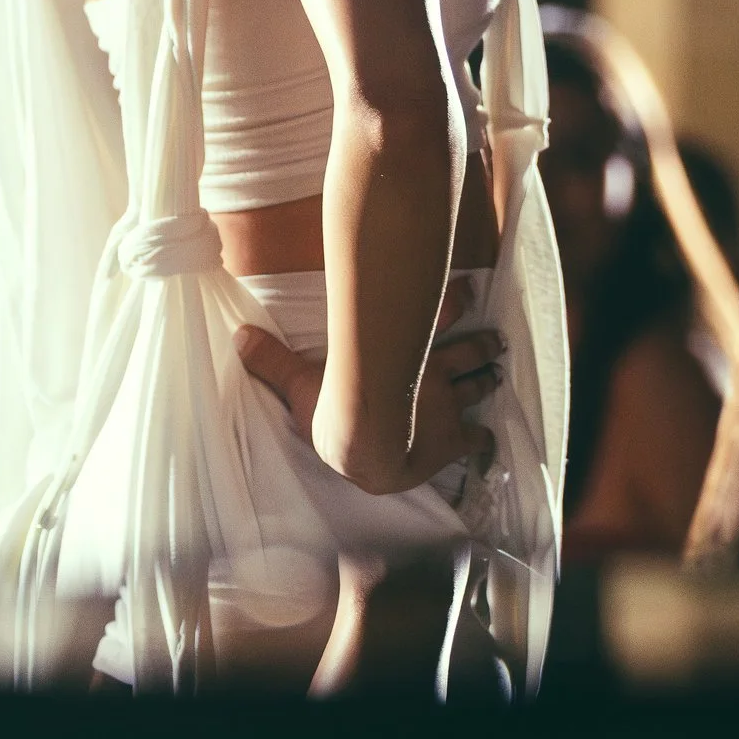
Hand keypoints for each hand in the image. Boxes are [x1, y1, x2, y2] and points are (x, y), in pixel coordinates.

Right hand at [237, 278, 507, 492]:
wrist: (367, 451)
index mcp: (402, 353)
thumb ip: (274, 359)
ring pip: (477, 384)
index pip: (435, 315)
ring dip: (489, 376)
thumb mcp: (300, 382)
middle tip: (498, 340)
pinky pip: (475, 438)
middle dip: (484, 343)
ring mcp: (446, 405)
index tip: (472, 288)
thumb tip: (238, 335)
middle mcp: (432, 372)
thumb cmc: (336, 416)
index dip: (455, 299)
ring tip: (500, 370)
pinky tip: (490, 440)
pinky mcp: (452, 439)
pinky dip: (485, 438)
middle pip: (467, 350)